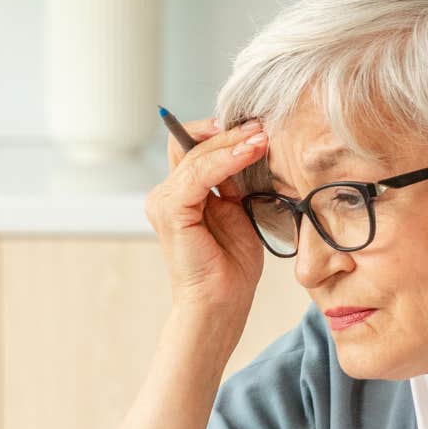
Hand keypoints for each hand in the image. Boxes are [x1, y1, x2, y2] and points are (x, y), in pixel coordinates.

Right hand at [146, 115, 268, 315]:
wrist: (221, 303)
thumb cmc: (232, 266)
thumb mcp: (240, 211)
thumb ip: (237, 181)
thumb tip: (254, 145)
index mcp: (182, 193)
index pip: (195, 145)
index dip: (223, 132)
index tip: (257, 126)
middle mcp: (166, 193)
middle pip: (192, 143)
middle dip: (230, 131)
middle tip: (262, 125)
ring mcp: (164, 201)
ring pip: (196, 154)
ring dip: (232, 143)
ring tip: (262, 138)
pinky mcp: (170, 210)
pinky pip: (198, 174)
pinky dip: (226, 160)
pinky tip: (250, 152)